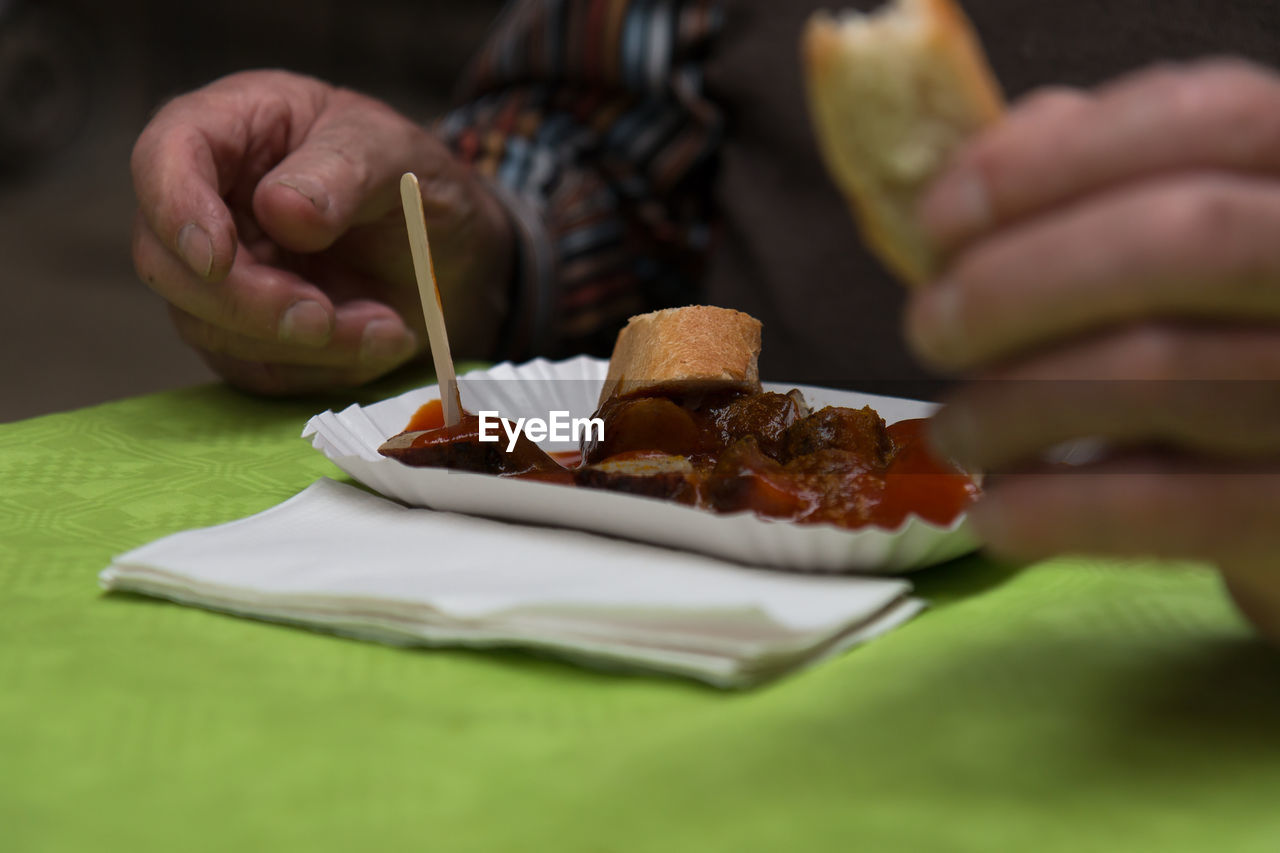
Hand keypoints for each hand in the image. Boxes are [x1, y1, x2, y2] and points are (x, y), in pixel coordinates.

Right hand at [131, 70, 512, 393]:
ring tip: (386, 326)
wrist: (447, 247)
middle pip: (165, 262)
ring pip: (210, 328)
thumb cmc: (412, 178)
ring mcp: (220, 275)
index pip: (162, 159)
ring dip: (302, 345)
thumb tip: (281, 210)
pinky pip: (256, 370)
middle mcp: (208, 203)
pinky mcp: (245, 335)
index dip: (175, 210)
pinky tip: (380, 340)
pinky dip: (321, 368)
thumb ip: (342, 173)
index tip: (217, 257)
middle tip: (324, 317)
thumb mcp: (393, 154)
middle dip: (246, 302)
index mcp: (229, 129)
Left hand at [905, 59, 1279, 637]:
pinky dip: (1061, 511)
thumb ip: (1103, 185)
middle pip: (1188, 238)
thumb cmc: (1221, 347)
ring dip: (1017, 405)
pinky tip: (995, 516)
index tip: (938, 221)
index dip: (1056, 161)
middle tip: (928, 331)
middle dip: (1020, 282)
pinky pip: (1183, 509)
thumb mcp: (1188, 243)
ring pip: (1167, 373)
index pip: (1210, 118)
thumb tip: (976, 174)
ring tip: (955, 435)